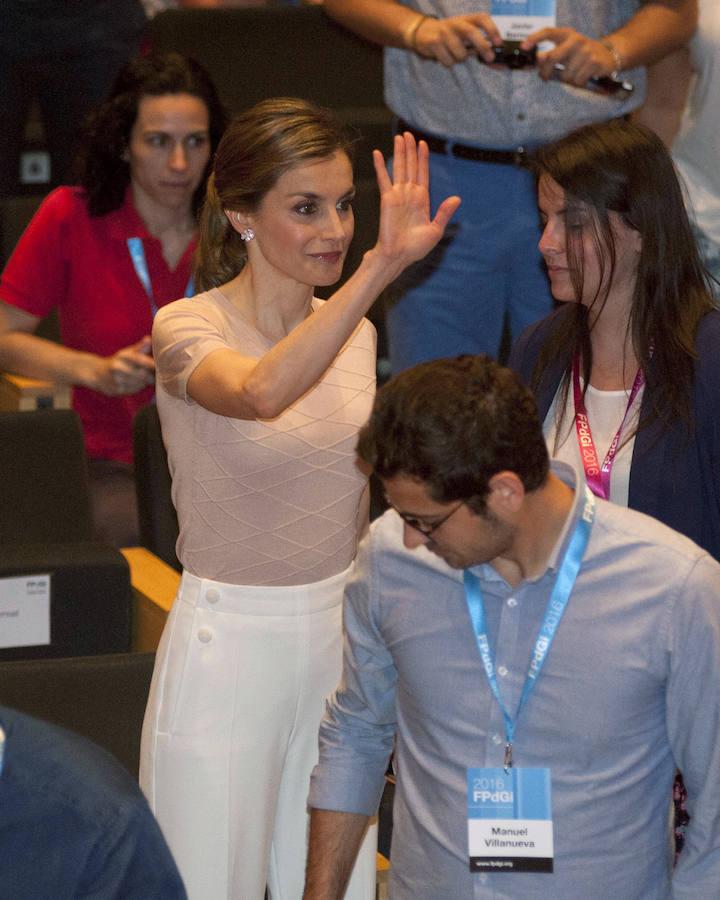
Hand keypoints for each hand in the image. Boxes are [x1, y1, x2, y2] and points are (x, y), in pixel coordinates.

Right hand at [96, 335, 155, 395]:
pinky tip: (136, 385)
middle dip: (151, 376)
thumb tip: (149, 339)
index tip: (160, 367)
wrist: (96, 372)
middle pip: (141, 375)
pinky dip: (137, 388)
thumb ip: (140, 347)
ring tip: (145, 380)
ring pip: (138, 384)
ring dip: (144, 383)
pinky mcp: (115, 390)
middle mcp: (118, 367)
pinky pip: (132, 391)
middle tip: (156, 376)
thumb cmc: (118, 361)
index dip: (151, 364)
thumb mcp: (127, 352)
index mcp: (122, 356)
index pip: (140, 359)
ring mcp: (116, 379)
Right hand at [371, 132, 460, 274]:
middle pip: (411, 166)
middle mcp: (409, 194)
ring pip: (399, 168)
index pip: (423, 173)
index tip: (423, 144)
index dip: (423, 159)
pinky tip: (377, 153)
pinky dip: (380, 166)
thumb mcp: (435, 230)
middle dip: (410, 150)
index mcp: (422, 200)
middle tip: (408, 134)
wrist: (399, 256)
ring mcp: (398, 195)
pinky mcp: (387, 199)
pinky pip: (383, 178)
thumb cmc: (415, 248)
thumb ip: (444, 213)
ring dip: (399, 152)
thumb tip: (457, 198)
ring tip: (399, 137)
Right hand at [413, 13, 500, 65]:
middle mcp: (456, 23)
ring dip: (460, 59)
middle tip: (490, 58)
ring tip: (454, 54)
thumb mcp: (464, 35)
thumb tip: (494, 59)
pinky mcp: (434, 42)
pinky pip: (448, 61)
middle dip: (483, 46)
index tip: (498, 43)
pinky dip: (448, 63)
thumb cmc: (449, 36)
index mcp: (466, 19)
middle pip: (471, 32)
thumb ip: (478, 44)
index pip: (482, 18)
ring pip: (460, 54)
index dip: (492, 29)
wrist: (423, 32)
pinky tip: (444, 56)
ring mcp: (444, 32)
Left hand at [522, 28, 617, 84]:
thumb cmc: (582, 55)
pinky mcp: (594, 62)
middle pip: (552, 58)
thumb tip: (538, 59)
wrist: (609, 54)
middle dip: (545, 72)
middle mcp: (576, 40)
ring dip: (567, 80)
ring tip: (574, 75)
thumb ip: (552, 55)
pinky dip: (578, 83)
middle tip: (545, 78)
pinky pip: (577, 80)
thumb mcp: (567, 51)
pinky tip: (583, 78)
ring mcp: (585, 50)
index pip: (548, 32)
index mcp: (567, 34)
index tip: (523, 47)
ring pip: (565, 74)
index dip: (534, 38)